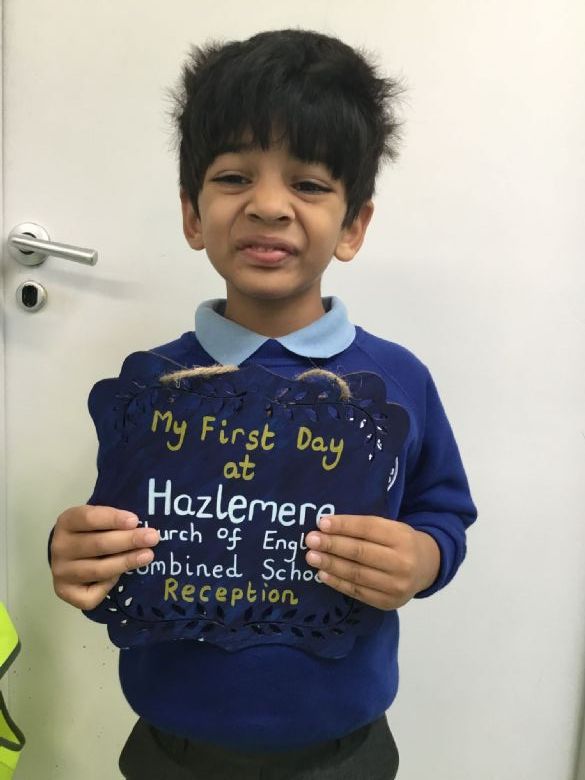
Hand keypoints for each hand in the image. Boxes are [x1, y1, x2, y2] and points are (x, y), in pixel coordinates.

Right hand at [50, 505, 158, 609]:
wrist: (68, 556)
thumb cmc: (91, 533)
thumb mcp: (98, 520)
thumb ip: (113, 521)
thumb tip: (142, 529)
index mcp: (67, 522)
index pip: (89, 518)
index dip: (113, 519)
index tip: (135, 520)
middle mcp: (59, 547)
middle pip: (97, 544)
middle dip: (128, 541)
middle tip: (152, 538)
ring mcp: (60, 571)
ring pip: (98, 570)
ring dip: (126, 562)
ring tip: (148, 556)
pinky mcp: (64, 592)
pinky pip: (90, 595)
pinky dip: (108, 587)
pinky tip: (118, 577)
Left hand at [304, 515, 439, 609]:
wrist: (427, 567)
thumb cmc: (400, 542)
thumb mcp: (390, 528)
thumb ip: (364, 527)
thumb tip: (326, 526)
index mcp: (402, 536)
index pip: (368, 528)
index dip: (344, 525)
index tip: (322, 522)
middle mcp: (402, 562)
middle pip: (361, 552)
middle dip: (332, 545)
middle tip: (311, 540)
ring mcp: (396, 585)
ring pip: (357, 574)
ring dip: (331, 565)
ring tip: (312, 557)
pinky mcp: (388, 602)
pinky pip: (358, 592)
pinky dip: (338, 583)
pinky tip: (323, 574)